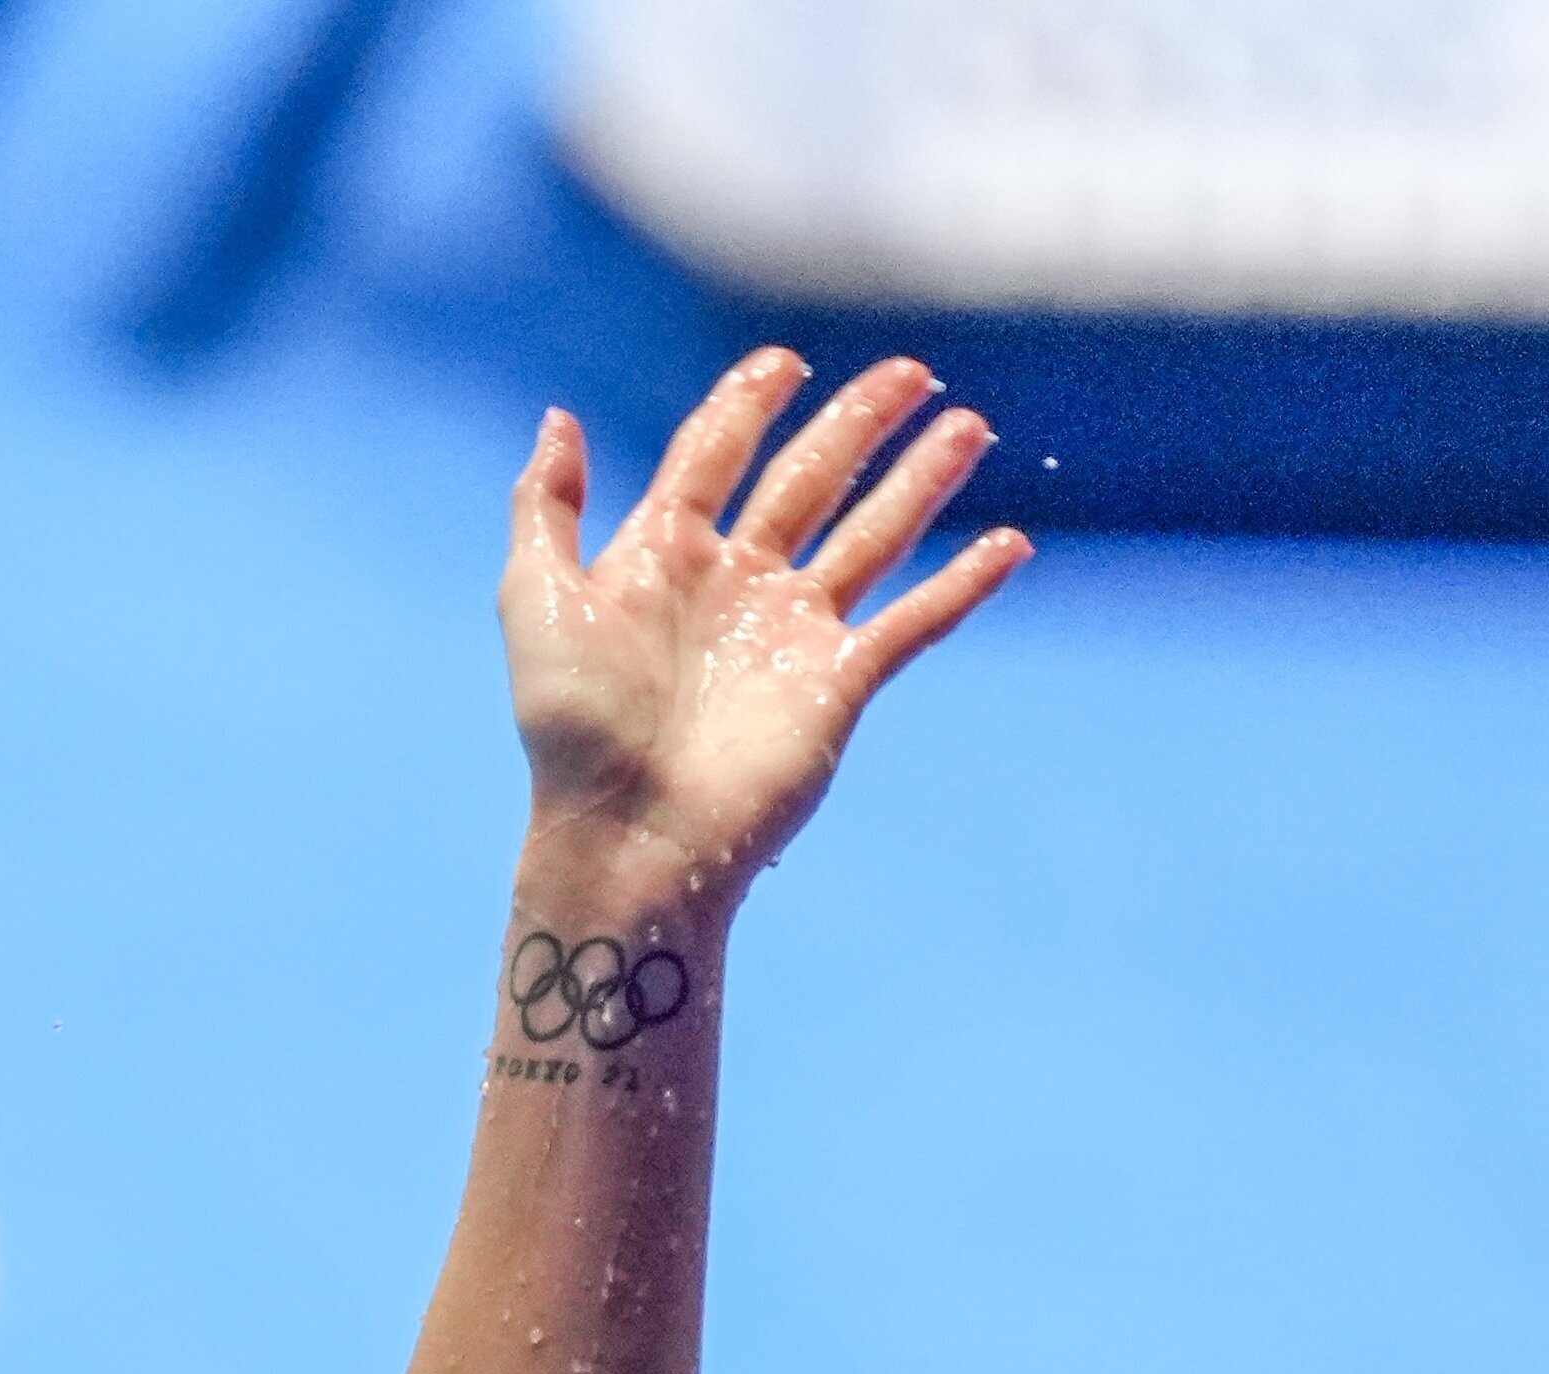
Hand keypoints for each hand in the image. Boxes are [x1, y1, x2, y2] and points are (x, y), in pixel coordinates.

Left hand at [501, 355, 1024, 909]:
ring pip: (873, 535)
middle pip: (809, 479)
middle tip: (911, 373)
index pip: (715, 453)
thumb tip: (558, 418)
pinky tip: (1010, 543)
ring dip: (922, 480)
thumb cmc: (573, 731)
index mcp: (664, 555)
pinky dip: (963, 583)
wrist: (627, 835)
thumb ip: (545, 507)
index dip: (750, 403)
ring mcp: (793, 632)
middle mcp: (737, 584)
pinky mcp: (840, 682)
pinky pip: (915, 621)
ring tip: (969, 426)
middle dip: (858, 422)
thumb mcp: (538, 601)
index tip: (786, 362)